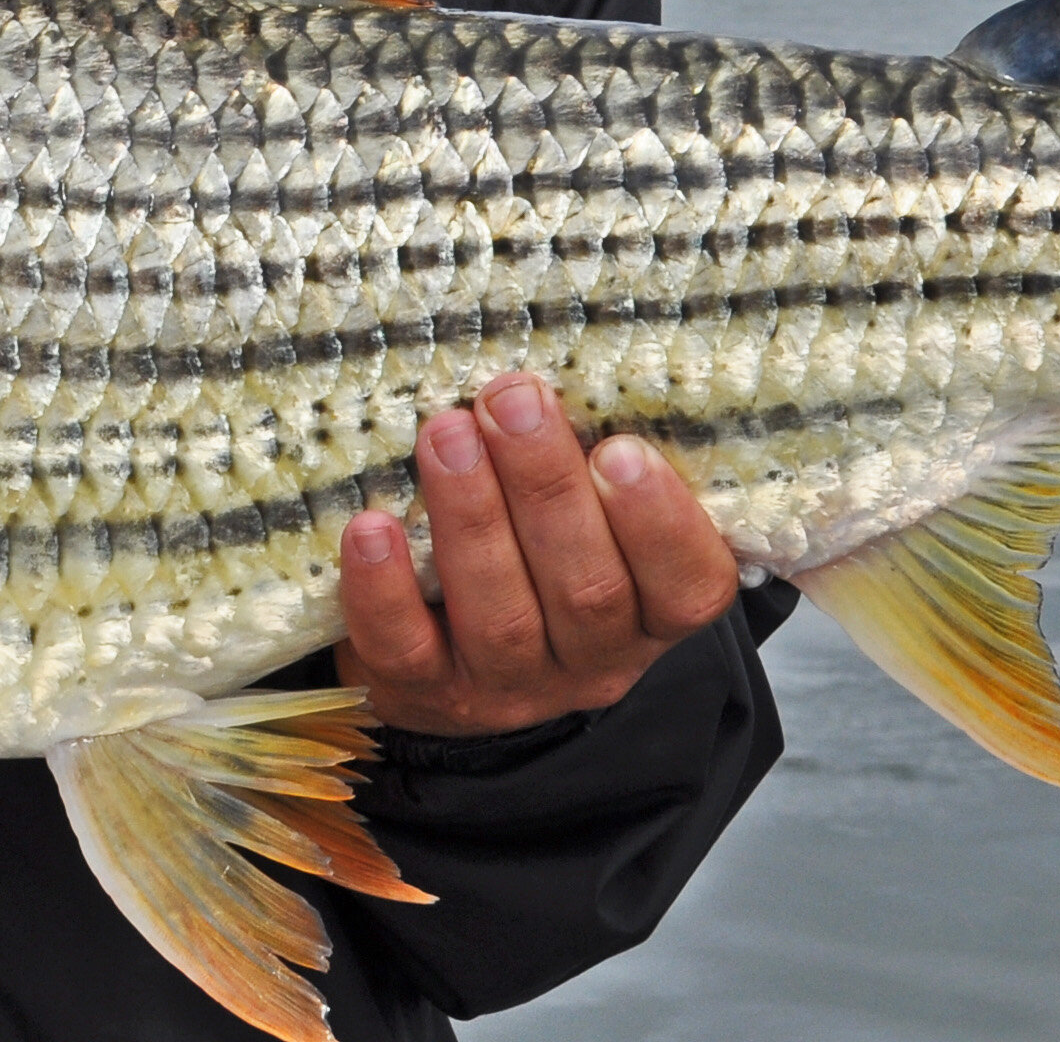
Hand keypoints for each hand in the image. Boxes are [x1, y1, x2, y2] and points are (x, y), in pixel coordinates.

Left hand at [333, 373, 740, 738]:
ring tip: (445, 434)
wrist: (449, 654)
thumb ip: (592, 460)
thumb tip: (555, 366)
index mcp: (652, 612)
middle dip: (545, 487)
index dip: (659, 522)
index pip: (689, 585)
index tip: (621, 449)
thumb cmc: (537, 549)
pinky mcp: (426, 694)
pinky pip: (406, 651)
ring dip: (472, 518)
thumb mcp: (591, 513)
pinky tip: (371, 527)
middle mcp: (591, 660)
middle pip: (586, 590)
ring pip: (501, 616)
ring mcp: (508, 686)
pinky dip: (386, 590)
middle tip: (510, 400)